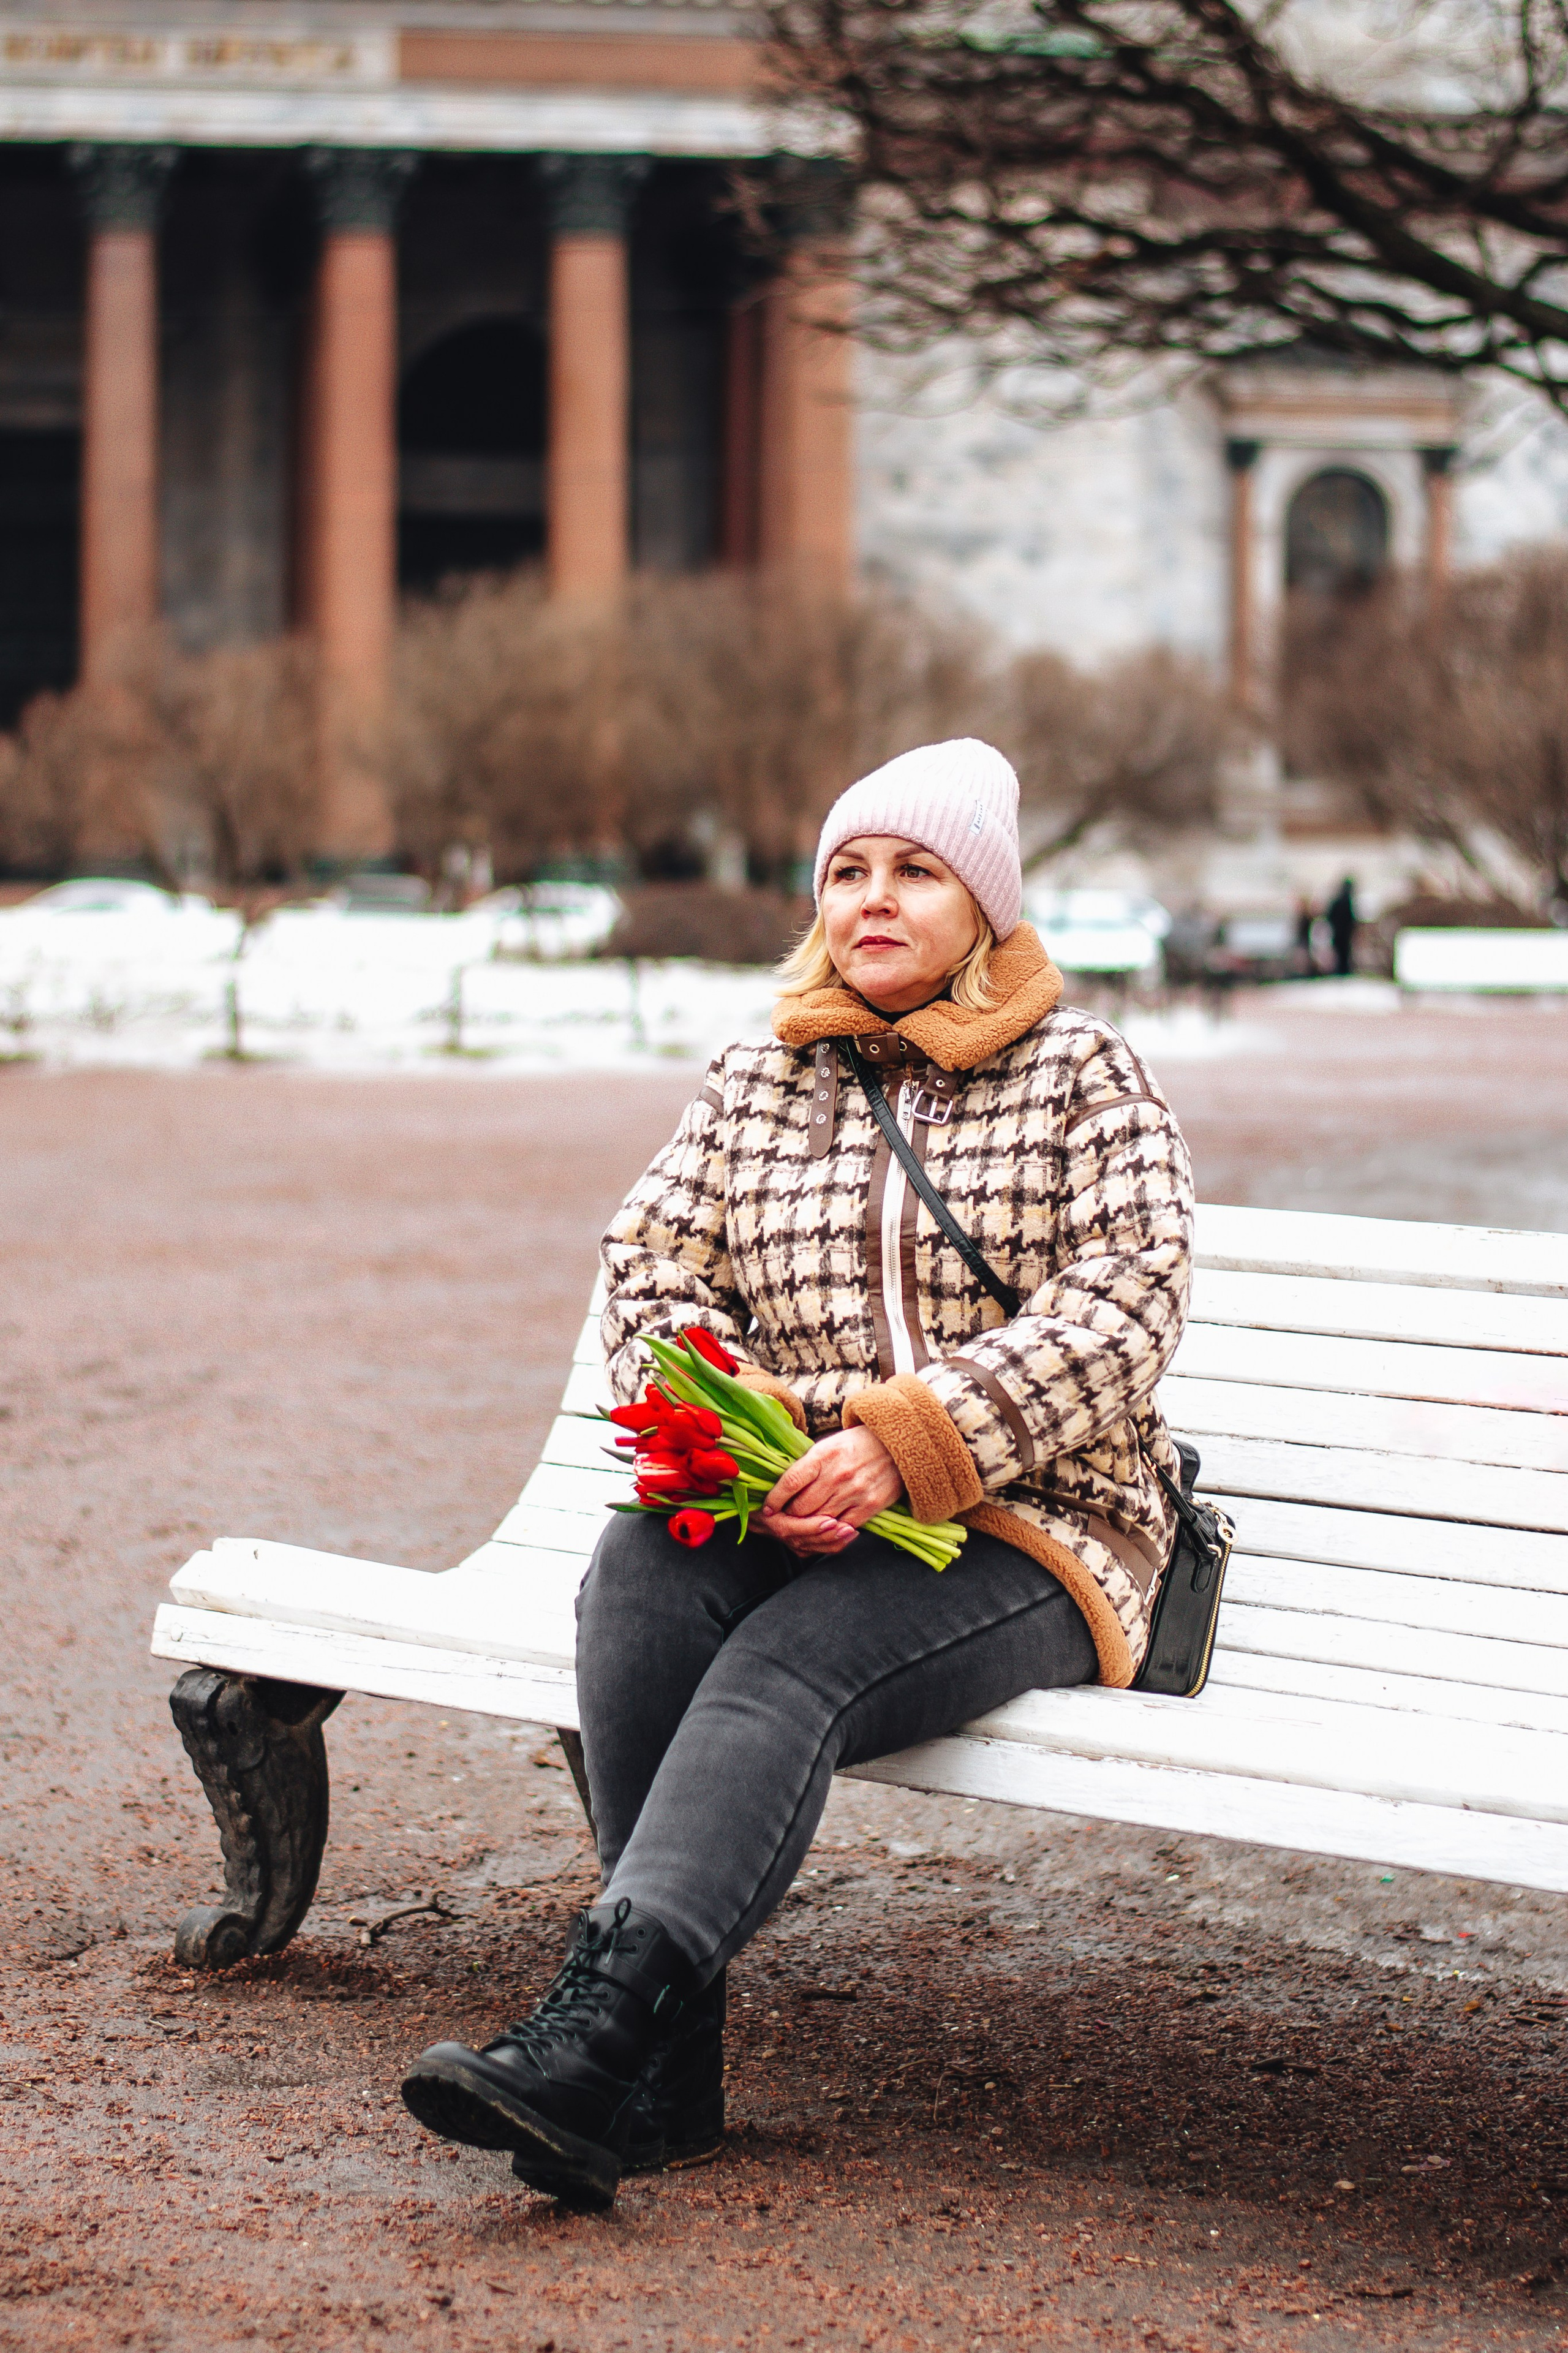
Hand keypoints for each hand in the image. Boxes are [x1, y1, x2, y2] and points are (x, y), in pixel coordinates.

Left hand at [758, 1426, 903, 1557]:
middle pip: (801, 1508)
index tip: (767, 1509)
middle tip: (784, 1520)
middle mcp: (837, 1475)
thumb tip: (782, 1488)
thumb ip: (808, 1466)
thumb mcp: (829, 1445)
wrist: (898, 1445)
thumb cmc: (858, 1444)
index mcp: (823, 1455)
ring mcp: (854, 1492)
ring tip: (803, 1525)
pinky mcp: (870, 1506)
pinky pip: (841, 1528)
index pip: (790, 1482)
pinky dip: (830, 1531)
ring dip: (808, 1526)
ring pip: (819, 1521)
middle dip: (789, 1517)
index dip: (775, 1499)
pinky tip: (826, 1527)